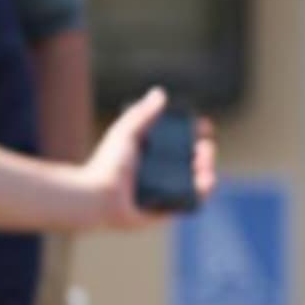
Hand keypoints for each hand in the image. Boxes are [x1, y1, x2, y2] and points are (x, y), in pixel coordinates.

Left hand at [79, 87, 217, 228]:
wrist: (96, 196)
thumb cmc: (106, 165)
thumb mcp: (125, 133)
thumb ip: (142, 113)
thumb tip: (159, 93)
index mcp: (150, 156)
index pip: (179, 143)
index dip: (194, 134)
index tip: (203, 126)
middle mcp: (158, 174)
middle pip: (191, 162)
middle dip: (205, 152)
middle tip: (204, 147)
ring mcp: (163, 193)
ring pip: (195, 181)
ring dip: (207, 169)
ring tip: (205, 161)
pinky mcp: (166, 211)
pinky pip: (190, 203)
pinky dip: (203, 192)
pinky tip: (208, 181)